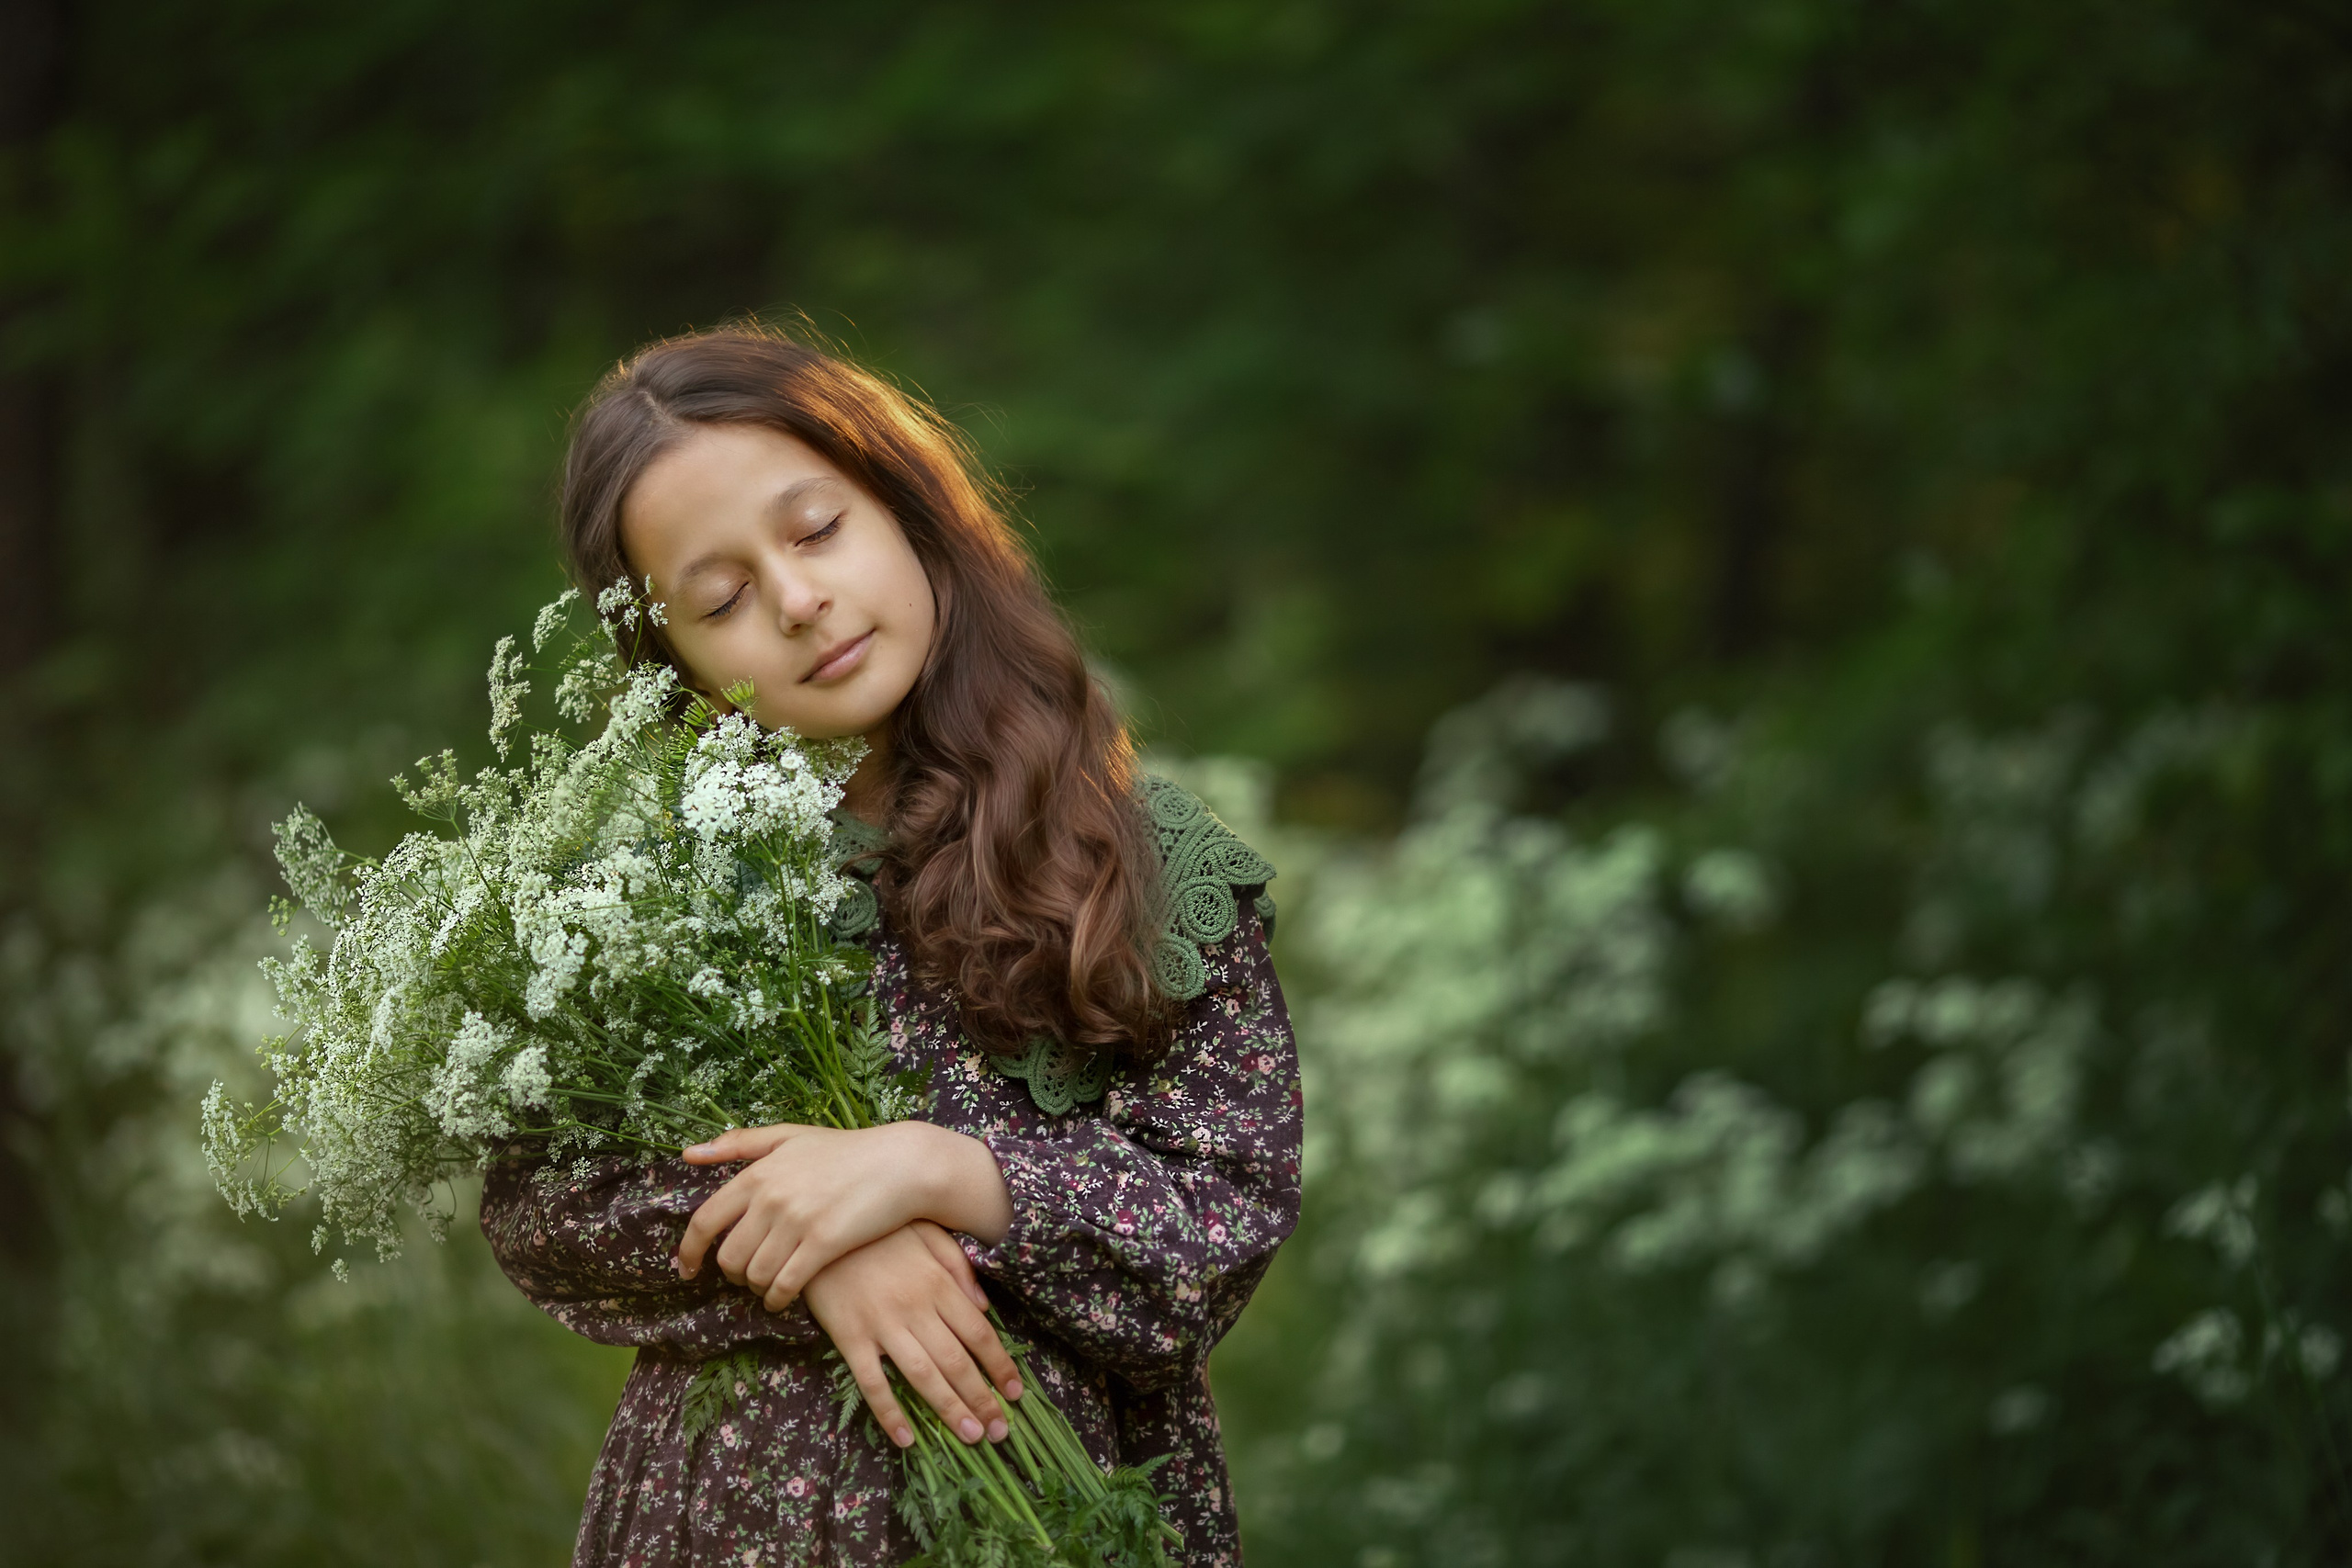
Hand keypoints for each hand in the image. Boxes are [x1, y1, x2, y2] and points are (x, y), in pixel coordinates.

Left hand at [675, 1121, 1012, 1307]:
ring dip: (756, 1288)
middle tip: (745, 1276)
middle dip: (732, 1274)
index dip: (688, 1252)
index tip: (686, 1270)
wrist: (901, 1164)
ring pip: (754, 1275)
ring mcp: (796, 1222)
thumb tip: (687, 1154)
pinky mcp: (823, 1244)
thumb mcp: (790, 1136)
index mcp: (757, 1173)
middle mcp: (770, 1197)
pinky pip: (784, 1285)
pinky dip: (777, 1299)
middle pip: (728, 1256)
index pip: (704, 1222)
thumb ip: (738, 1143)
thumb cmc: (846, 1150)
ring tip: (767, 1285)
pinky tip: (783, 1299)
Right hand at [802, 1222, 1023, 1449]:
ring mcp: (882, 1325)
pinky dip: (889, 1413)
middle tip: (999, 1430)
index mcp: (939, 1284)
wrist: (822, 1231)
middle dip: (982, 1399)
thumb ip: (959, 1267)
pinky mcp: (849, 1338)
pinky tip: (906, 1438)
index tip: (1015, 1393)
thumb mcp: (929, 1234)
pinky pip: (872, 1383)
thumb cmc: (880, 1232)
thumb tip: (984, 1307)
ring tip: (971, 1436)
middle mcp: (916, 1308)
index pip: (979, 1333)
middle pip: (957, 1361)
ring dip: (950, 1410)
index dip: (1000, 1366)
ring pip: (923, 1376)